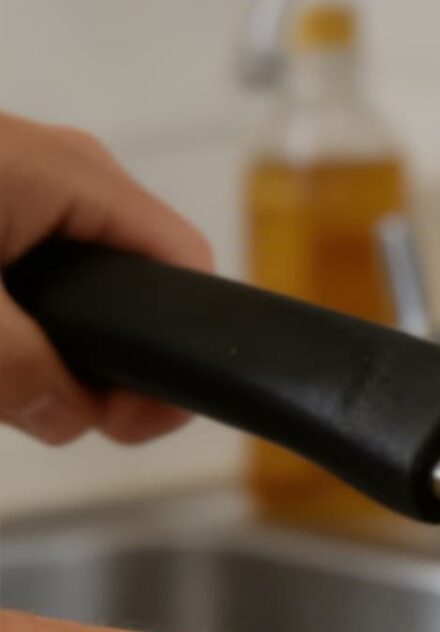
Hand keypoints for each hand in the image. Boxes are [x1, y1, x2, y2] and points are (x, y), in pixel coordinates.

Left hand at [0, 112, 212, 444]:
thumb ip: (19, 370)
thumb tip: (71, 418)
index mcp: (79, 177)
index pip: (188, 271)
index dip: (175, 359)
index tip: (133, 420)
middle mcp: (63, 169)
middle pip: (132, 288)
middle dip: (100, 364)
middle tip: (55, 413)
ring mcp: (20, 178)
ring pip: (74, 287)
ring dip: (45, 346)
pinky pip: (29, 266)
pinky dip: (13, 316)